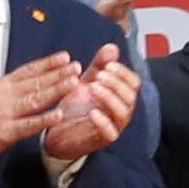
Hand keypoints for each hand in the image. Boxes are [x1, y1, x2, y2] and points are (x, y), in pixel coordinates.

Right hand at [0, 52, 75, 169]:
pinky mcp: (6, 132)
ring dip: (56, 90)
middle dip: (58, 73)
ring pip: (35, 99)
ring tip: (73, 82)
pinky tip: (58, 115)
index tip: (64, 57)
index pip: (29, 71)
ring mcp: (6, 113)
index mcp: (2, 85)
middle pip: (36, 82)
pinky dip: (44, 120)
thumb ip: (13, 87)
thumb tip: (35, 78)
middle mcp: (5, 96)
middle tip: (76, 67)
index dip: (48, 63)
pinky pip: (29, 125)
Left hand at [40, 49, 140, 164]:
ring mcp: (113, 127)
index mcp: (119, 96)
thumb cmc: (75, 108)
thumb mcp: (85, 82)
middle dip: (116, 83)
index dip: (123, 73)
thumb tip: (112, 47)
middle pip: (130, 96)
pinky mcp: (101, 140)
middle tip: (99, 76)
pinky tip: (92, 112)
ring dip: (110, 98)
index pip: (133, 82)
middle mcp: (120, 111)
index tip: (108, 65)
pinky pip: (110, 133)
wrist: (55, 131)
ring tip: (93, 88)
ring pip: (123, 113)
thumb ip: (99, 66)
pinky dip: (103, 121)